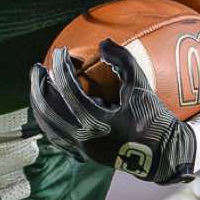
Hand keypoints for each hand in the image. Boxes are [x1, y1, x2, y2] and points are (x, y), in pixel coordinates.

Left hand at [28, 39, 197, 182]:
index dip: (61, 67)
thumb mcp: (140, 87)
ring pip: (48, 127)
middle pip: (49, 110)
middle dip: (39, 87)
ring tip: (39, 86)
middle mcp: (83, 139)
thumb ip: (123, 61)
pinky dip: (47, 121)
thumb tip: (102, 43)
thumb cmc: (153, 118)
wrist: (162, 153)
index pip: (69, 90)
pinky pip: (56, 138)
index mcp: (97, 123)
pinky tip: (47, 108)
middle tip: (37, 69)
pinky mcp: (83, 156)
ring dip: (40, 104)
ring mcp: (81, 150)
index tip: (60, 52)